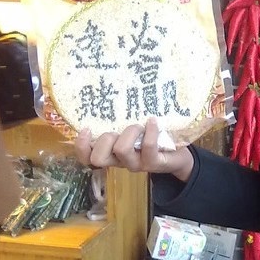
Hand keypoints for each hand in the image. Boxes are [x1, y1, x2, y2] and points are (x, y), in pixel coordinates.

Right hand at [74, 117, 193, 181]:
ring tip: (139, 125)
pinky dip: (149, 131)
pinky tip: (153, 121)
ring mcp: (137, 164)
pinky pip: (147, 147)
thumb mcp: (132, 130)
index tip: (86, 128)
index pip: (87, 158)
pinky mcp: (154, 163)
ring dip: (129, 132)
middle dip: (105, 139)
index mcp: (111, 154)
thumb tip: (112, 94)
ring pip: (122, 150)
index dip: (81, 146)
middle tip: (118, 130)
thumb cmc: (151, 138)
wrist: (178, 155)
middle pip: (99, 159)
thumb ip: (119, 122)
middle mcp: (121, 162)